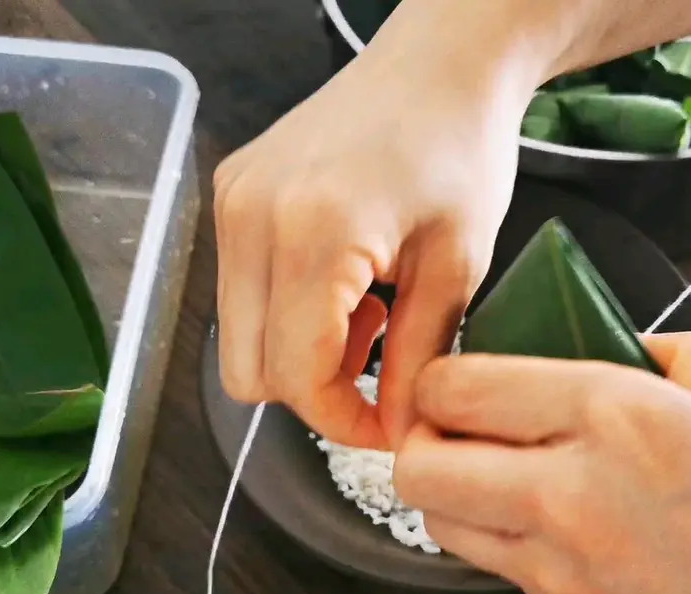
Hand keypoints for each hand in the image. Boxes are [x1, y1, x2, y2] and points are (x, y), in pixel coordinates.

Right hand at [213, 0, 548, 448]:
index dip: (340, 420)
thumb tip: (391, 434)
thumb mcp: (457, 266)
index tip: (384, 424)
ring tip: (365, 315)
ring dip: (297, 353)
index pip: (293, 376)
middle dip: (312, 391)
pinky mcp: (229, 196)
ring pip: (236, 340)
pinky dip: (284, 313)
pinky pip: (239, 294)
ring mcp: (231, 204)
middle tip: (377, 366)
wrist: (438, 62)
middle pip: (247, 372)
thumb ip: (416, 360)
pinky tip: (340, 284)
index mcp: (312, 234)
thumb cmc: (461, 147)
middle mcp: (250, 219)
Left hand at [393, 332, 690, 593]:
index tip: (448, 384)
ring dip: (453, 495)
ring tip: (493, 482)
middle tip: (449, 434)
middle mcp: (571, 496)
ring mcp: (557, 570)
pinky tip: (554, 537)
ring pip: (440, 523)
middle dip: (420, 442)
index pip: (455, 388)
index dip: (436, 382)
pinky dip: (509, 548)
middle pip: (418, 465)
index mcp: (615, 420)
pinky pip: (498, 572)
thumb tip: (630, 340)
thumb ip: (675, 360)